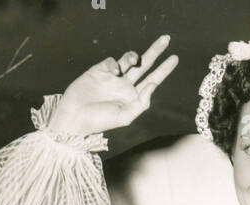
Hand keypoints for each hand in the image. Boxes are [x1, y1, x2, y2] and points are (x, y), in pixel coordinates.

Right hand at [48, 34, 178, 137]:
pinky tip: (112, 73)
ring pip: (129, 59)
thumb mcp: (124, 116)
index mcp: (133, 98)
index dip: (164, 69)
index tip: (175, 58)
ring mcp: (113, 77)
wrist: (74, 116)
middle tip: (166, 39)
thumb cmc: (99, 121)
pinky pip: (112, 61)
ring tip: (134, 60)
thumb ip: (141, 103)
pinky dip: (114, 64)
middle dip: (155, 51)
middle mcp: (125, 86)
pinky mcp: (100, 70)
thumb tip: (153, 85)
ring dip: (134, 56)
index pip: (153, 80)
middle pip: (144, 65)